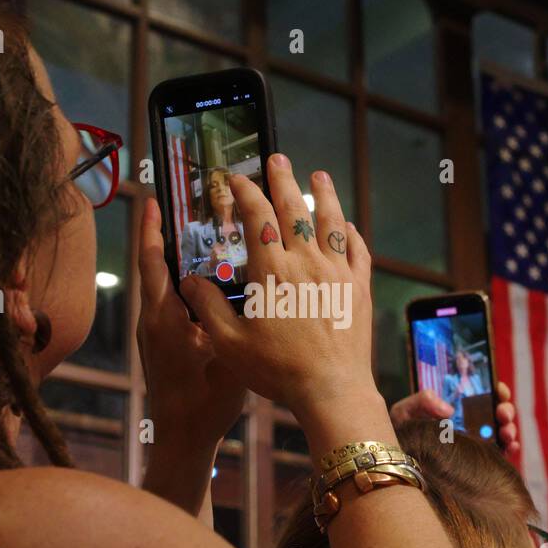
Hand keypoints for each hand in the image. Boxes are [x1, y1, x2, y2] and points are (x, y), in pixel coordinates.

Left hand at [137, 197, 245, 446]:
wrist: (183, 440)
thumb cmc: (204, 405)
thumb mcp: (227, 359)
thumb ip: (231, 321)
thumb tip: (244, 282)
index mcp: (165, 319)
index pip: (152, 262)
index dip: (151, 228)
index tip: (153, 198)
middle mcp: (153, 321)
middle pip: (154, 266)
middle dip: (163, 233)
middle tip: (182, 204)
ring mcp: (155, 333)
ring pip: (162, 284)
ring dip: (173, 257)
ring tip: (196, 232)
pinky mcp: (162, 344)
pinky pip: (168, 302)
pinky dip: (181, 282)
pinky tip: (205, 279)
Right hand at [179, 154, 373, 420]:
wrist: (332, 390)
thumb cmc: (278, 370)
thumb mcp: (229, 342)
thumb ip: (208, 306)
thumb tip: (188, 280)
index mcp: (271, 270)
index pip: (256, 217)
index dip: (245, 192)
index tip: (237, 179)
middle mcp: (306, 262)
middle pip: (294, 208)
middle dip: (282, 178)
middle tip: (277, 157)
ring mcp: (337, 273)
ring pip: (330, 222)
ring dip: (324, 195)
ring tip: (319, 176)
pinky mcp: (359, 289)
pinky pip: (357, 251)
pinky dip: (350, 233)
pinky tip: (346, 226)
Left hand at [389, 381, 519, 457]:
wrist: (396, 464)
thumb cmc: (401, 434)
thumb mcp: (405, 411)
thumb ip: (422, 400)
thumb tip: (449, 410)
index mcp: (457, 408)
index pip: (484, 395)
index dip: (497, 390)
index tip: (499, 390)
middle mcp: (471, 424)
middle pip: (498, 412)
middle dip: (506, 410)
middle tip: (502, 413)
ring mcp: (477, 443)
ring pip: (503, 432)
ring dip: (510, 429)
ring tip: (506, 432)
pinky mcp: (480, 463)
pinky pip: (501, 454)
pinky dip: (510, 448)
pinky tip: (509, 446)